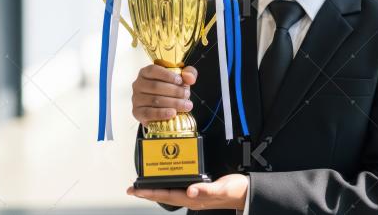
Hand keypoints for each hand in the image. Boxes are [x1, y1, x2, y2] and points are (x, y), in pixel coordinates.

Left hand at [127, 174, 248, 210]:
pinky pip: (178, 187)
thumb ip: (206, 190)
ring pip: (169, 192)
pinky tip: (165, 179)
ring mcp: (193, 194)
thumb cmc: (234, 191)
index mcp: (193, 198)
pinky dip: (168, 183)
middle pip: (163, 195)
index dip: (149, 193)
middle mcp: (190, 197)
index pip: (166, 195)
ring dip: (155, 189)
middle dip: (147, 192)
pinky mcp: (197, 189)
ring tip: (143, 185)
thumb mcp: (221, 188)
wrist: (245, 192)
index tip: (135, 190)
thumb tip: (190, 190)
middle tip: (132, 188)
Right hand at [132, 64, 197, 123]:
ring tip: (186, 105)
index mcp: (146, 72)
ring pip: (154, 100)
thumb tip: (189, 78)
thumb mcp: (181, 79)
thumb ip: (188, 73)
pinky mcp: (137, 112)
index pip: (153, 70)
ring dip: (173, 103)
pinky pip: (149, 113)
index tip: (180, 81)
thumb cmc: (171, 89)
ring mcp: (136, 99)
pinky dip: (162, 113)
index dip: (167, 75)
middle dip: (175, 91)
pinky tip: (173, 113)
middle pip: (156, 86)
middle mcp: (138, 84)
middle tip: (187, 95)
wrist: (162, 109)